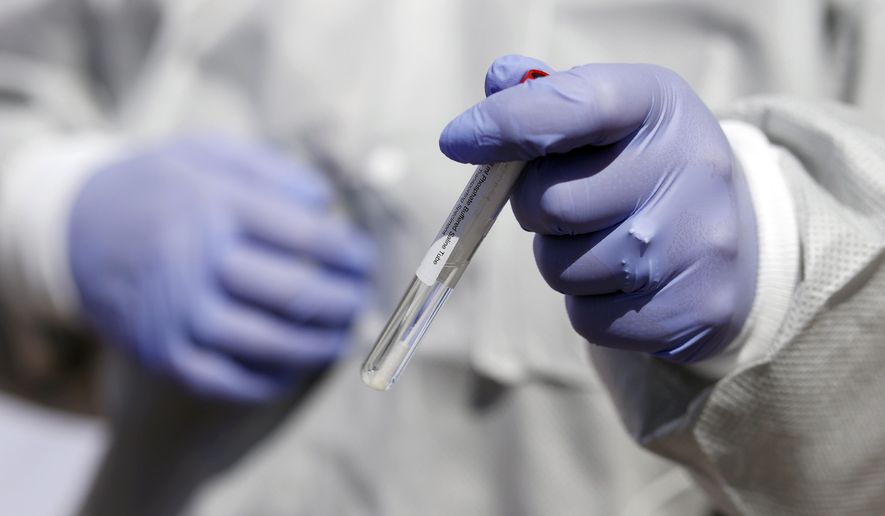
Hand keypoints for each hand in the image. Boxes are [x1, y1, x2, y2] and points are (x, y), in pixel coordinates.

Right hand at [68, 136, 374, 400]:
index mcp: (215, 203)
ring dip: (319, 346)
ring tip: (342, 339)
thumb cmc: (161, 186)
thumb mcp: (209, 152)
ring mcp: (176, 312)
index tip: (364, 260)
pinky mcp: (161, 350)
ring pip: (268, 342)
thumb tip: (326, 204)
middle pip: (294, 294)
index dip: (350, 253)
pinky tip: (294, 368)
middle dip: (344, 302)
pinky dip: (269, 379)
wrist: (76, 227)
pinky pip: (227, 379)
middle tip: (361, 301)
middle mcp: (195, 259)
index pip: (307, 237)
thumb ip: (272, 171)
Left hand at [440, 55, 756, 361]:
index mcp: (659, 104)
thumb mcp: (607, 116)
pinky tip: (621, 284)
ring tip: (599, 242)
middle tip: (562, 207)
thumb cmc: (638, 167)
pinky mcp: (698, 309)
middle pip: (551, 204)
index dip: (504, 124)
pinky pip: (590, 321)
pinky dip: (588, 307)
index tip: (459, 140)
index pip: (570, 106)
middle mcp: (693, 167)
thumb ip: (548, 97)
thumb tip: (499, 80)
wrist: (725, 237)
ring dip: (560, 262)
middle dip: (535, 210)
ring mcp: (701, 243)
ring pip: (563, 269)